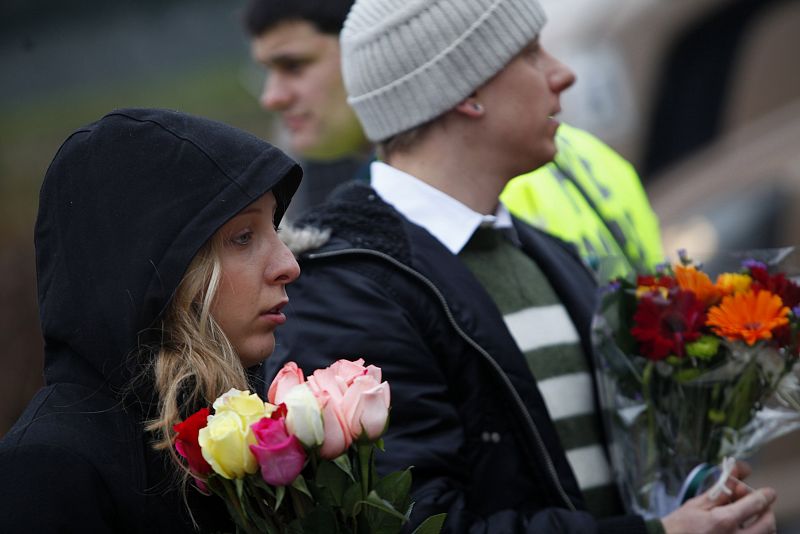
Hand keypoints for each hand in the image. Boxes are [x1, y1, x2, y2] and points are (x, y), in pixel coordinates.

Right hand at [661, 486, 776, 533]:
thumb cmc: (680, 525)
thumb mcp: (698, 504)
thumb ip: (721, 490)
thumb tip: (735, 472)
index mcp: (725, 521)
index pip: (756, 504)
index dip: (765, 495)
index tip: (768, 492)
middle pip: (767, 524)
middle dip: (765, 510)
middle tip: (755, 503)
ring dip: (761, 523)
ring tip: (746, 515)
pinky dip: (753, 532)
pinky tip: (740, 526)